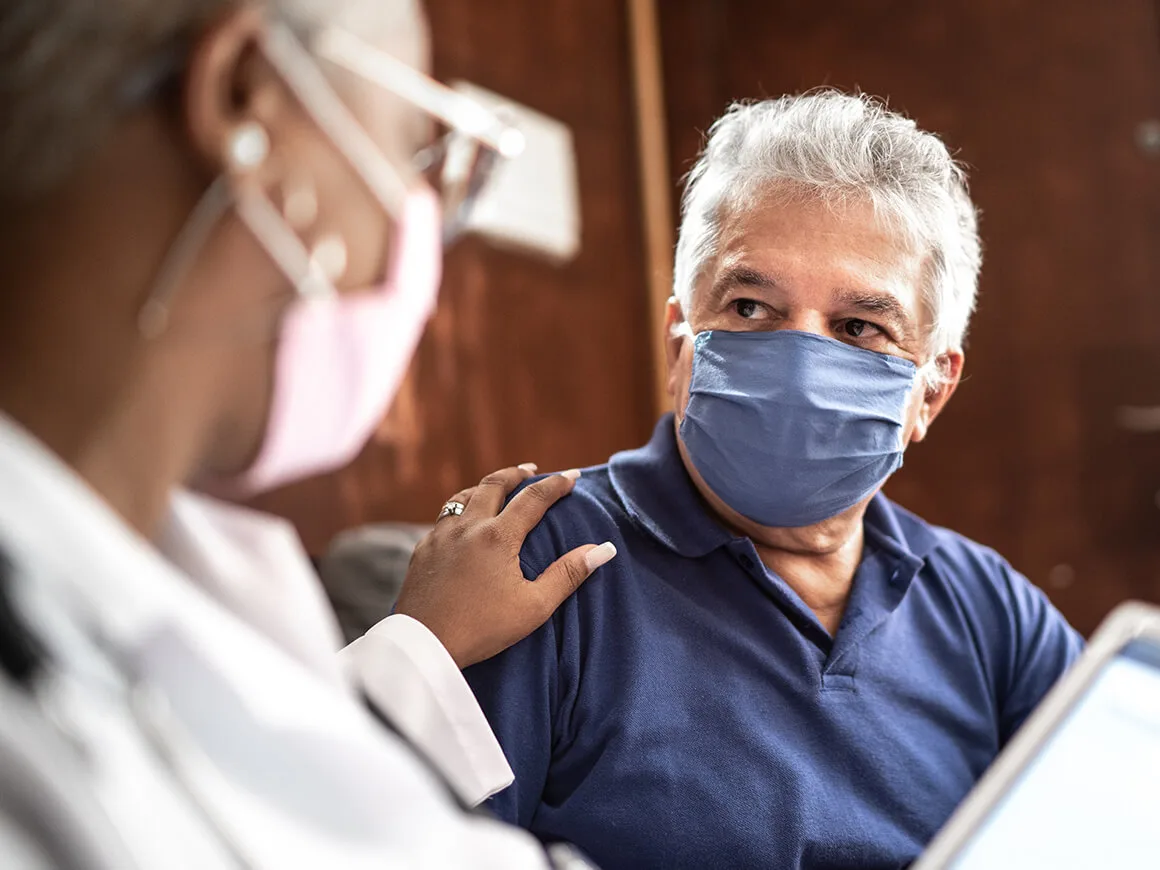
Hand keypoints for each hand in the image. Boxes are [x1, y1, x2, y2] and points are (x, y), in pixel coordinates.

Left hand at [394, 464, 616, 667]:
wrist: (424, 645)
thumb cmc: (484, 629)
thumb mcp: (534, 606)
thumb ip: (569, 574)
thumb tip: (604, 549)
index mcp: (498, 537)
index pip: (534, 499)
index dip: (557, 484)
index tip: (574, 476)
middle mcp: (468, 527)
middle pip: (494, 485)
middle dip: (516, 473)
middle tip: (531, 469)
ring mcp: (440, 536)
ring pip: (463, 496)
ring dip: (485, 486)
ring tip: (498, 487)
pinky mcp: (423, 550)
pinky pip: (444, 518)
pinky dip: (461, 509)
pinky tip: (464, 521)